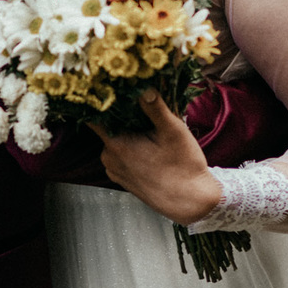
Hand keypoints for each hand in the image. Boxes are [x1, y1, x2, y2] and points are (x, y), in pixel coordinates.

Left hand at [90, 93, 222, 224]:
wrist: (192, 202)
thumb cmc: (183, 166)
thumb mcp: (173, 131)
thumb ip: (155, 107)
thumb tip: (143, 86)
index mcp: (116, 145)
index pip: (95, 116)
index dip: (100, 100)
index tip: (109, 87)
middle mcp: (109, 158)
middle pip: (107, 126)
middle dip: (122, 114)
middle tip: (141, 104)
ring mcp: (114, 170)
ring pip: (115, 140)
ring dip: (128, 131)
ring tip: (149, 127)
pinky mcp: (123, 178)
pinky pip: (120, 154)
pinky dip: (130, 146)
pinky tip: (149, 144)